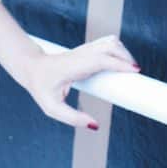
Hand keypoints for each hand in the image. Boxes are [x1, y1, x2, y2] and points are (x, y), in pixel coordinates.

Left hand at [22, 34, 139, 129]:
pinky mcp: (86, 50)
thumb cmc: (41, 87)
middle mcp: (80, 55)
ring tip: (129, 71)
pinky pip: (106, 45)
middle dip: (125, 58)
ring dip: (123, 53)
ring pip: (109, 42)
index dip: (118, 63)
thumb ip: (73, 118)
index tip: (134, 71)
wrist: (31, 67)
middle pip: (109, 46)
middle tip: (135, 76)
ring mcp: (83, 50)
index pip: (99, 60)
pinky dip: (118, 52)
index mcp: (73, 66)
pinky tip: (121, 65)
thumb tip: (95, 126)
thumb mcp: (52, 108)